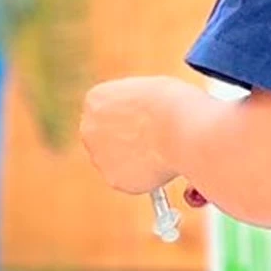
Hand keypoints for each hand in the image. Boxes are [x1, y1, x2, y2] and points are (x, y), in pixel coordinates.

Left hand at [80, 76, 191, 194]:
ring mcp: (98, 155)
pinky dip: (142, 177)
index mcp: (95, 100)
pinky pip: (128, 180)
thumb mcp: (147, 90)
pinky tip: (158, 165)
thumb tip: (141, 118)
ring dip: (132, 160)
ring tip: (159, 152)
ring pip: (115, 161)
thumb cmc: (172, 106)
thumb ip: (134, 106)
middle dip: (123, 143)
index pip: (103, 113)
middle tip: (148, 143)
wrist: (180, 129)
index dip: (125, 120)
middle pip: (103, 138)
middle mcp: (89, 128)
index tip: (139, 125)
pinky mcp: (113, 178)